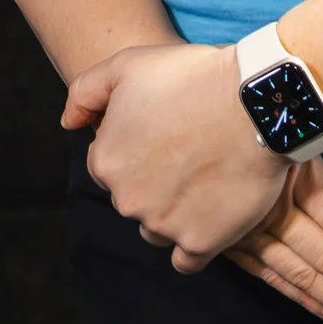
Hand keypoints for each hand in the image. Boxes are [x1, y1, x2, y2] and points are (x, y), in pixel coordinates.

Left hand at [62, 41, 286, 270]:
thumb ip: (86, 92)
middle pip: (134, 197)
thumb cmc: (193, 76)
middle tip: (189, 150)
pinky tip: (210, 216)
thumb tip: (68, 123)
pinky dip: (195, 242)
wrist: (254, 101)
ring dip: (173, 211)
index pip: (111, 164)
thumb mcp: (128, 64)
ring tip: (205, 177)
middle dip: (154, 179)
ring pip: (157, 227)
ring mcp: (164, 225)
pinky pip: (187, 259)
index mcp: (106, 160)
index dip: (138, 145)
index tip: (166, 131)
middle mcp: (127, 200)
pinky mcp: (201, 242)